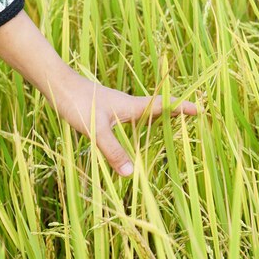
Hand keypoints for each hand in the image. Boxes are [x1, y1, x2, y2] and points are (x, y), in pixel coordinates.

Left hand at [51, 72, 198, 175]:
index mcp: (132, 106)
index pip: (163, 105)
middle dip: (176, 113)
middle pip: (158, 108)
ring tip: (171, 127)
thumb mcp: (96, 130)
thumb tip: (130, 174)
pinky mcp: (107, 110)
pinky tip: (135, 132)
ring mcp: (118, 106)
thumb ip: (112, 151)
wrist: (58, 85)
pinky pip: (132, 117)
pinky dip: (142, 123)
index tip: (200, 110)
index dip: (182, 108)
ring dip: (159, 118)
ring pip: (145, 112)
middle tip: (193, 118)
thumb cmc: (78, 103)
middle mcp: (128, 105)